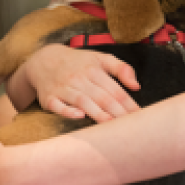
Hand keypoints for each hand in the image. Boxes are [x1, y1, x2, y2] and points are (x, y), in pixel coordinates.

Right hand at [7, 44, 139, 122]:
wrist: (44, 60)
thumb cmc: (77, 63)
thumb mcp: (99, 58)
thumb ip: (121, 68)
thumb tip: (136, 86)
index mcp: (93, 70)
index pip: (115, 90)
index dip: (128, 104)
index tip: (139, 117)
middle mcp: (79, 78)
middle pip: (102, 97)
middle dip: (118, 112)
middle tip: (131, 126)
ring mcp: (63, 88)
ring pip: (83, 101)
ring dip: (98, 113)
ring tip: (111, 125)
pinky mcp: (49, 98)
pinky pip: (58, 106)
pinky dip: (68, 111)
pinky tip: (79, 115)